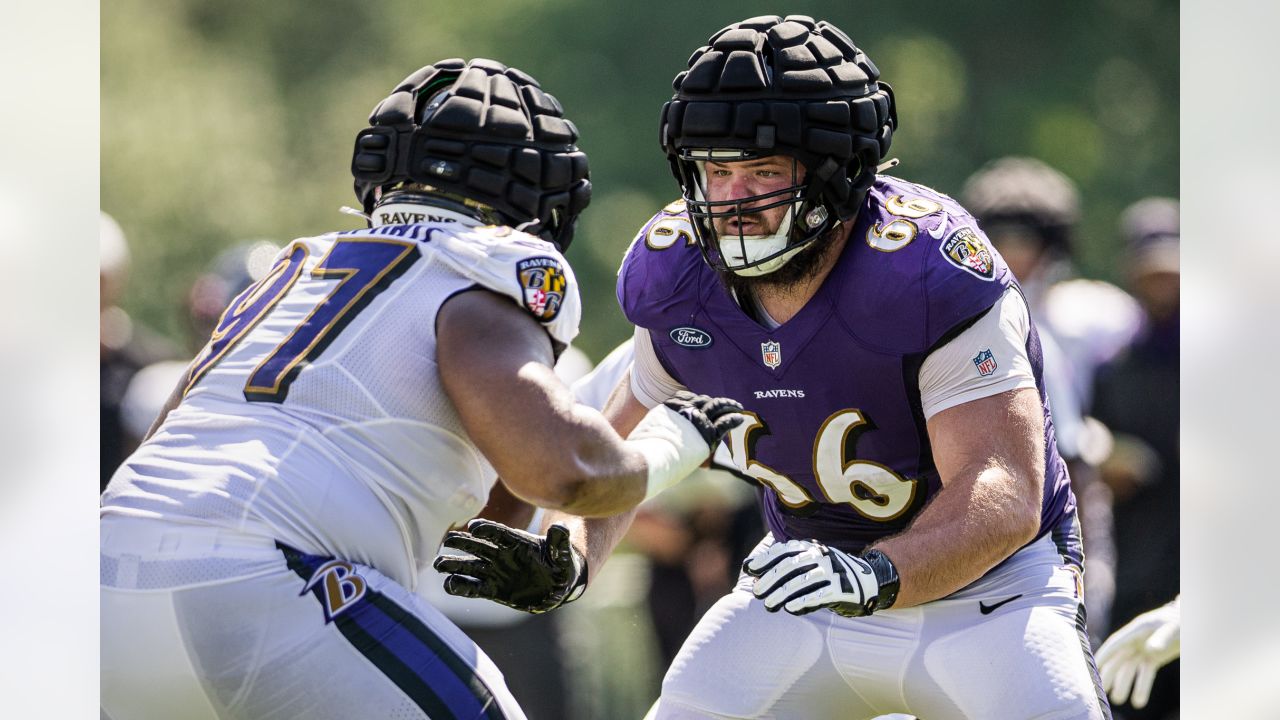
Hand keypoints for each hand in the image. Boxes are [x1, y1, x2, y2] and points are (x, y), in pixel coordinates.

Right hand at [432, 519, 585, 613]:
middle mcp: (502, 555)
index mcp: (516, 542)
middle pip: (478, 546)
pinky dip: (461, 586)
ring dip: (454, 564)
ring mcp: (495, 571)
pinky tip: (448, 585)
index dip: (488, 528)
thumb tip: (560, 528)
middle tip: (446, 540)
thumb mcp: (563, 554)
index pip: (499, 532)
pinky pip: (474, 587)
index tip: (474, 527)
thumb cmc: (561, 564)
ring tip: (438, 564)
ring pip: (470, 566)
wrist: (557, 585)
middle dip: (462, 543)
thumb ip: (559, 543)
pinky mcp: (492, 589)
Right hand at [628, 391, 743, 500]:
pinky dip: (733, 418)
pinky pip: (725, 422)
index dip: (698, 399)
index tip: (704, 400)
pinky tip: (740, 417)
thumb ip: (656, 430)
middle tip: (725, 403)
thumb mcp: (646, 433)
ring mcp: (698, 420)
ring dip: (729, 405)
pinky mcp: (708, 434)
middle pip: (704, 400)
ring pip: (717, 407)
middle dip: (715, 402)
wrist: (648, 459)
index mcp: (669, 406)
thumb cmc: (642, 452)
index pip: (687, 397)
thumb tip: (649, 440)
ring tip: (738, 406)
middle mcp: (684, 409)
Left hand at [742, 539, 898, 617]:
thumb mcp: (810, 561)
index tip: (749, 569)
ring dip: (782, 594)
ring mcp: (833, 572)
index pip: (783, 550)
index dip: (765, 559)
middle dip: (770, 580)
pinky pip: (820, 596)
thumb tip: (751, 572)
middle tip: (757, 593)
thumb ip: (784, 564)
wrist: (869, 580)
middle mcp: (821, 556)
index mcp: (812, 547)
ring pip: (802, 583)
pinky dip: (804, 602)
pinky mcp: (842, 590)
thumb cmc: (830, 573)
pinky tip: (790, 608)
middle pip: (790, 567)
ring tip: (769, 605)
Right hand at [1095, 596, 1179, 708]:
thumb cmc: (1182, 621)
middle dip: (1110, 674)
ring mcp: (1145, 649)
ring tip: (1119, 700)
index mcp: (1137, 629)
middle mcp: (1137, 640)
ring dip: (1124, 683)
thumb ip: (1162, 638)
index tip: (1092, 665)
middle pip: (1119, 659)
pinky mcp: (1154, 658)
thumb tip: (1151, 648)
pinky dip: (1141, 686)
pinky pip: (1145, 673)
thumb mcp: (1174, 628)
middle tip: (1102, 689)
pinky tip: (1138, 701)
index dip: (1104, 654)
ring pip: (1130, 668)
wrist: (1191, 620)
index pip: (1116, 643)